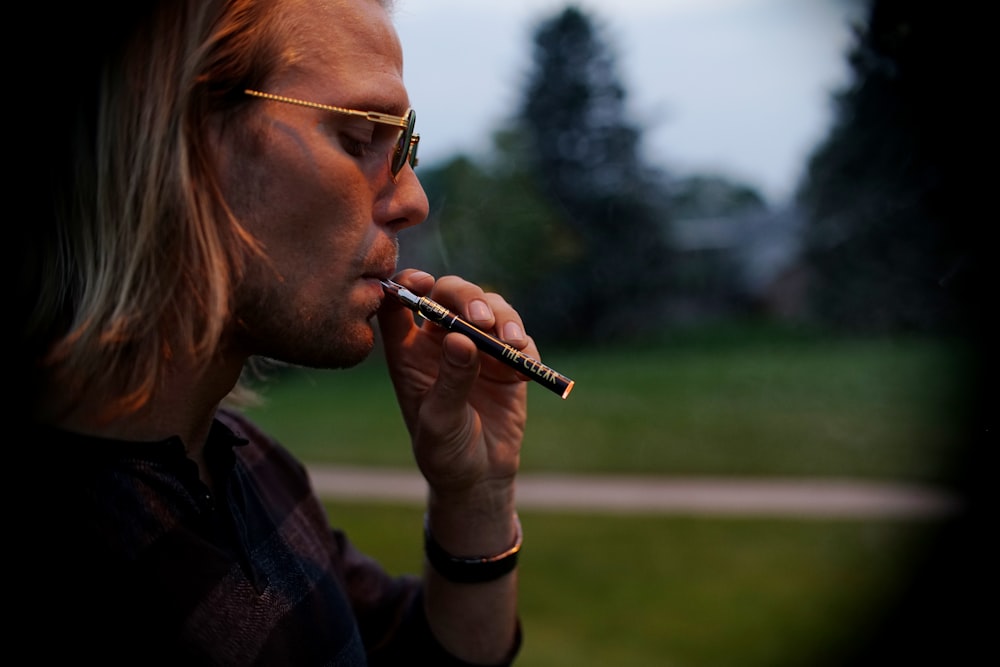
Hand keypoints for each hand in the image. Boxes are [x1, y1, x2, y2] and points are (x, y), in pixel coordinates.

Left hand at [376, 271, 528, 504]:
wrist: (480, 476)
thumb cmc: (444, 452)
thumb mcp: (440, 420)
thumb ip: (450, 380)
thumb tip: (459, 337)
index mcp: (409, 351)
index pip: (399, 302)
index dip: (407, 283)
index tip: (424, 283)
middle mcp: (440, 341)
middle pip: (450, 294)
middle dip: (467, 298)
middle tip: (480, 321)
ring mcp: (477, 347)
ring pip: (488, 307)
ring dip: (501, 317)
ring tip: (511, 344)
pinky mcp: (508, 360)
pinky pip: (518, 336)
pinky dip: (523, 343)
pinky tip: (522, 365)